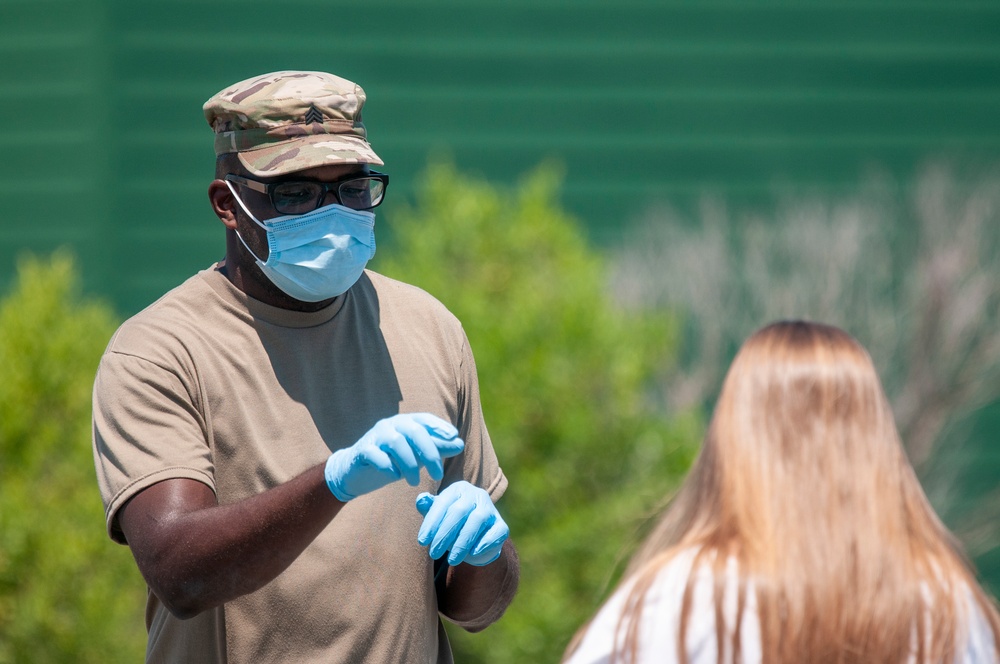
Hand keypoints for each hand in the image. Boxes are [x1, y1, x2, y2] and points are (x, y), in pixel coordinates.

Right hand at [324, 413, 464, 501]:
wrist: (356, 473)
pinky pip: (376, 455)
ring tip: (415, 482)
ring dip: (409, 464)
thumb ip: (436, 448)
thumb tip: (459, 443)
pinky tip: (395, 477)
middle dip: (429, 452)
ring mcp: (375, 436)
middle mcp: (390, 425)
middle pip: (414, 431)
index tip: (454, 437)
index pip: (424, 419)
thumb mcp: (416, 456)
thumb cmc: (391, 462)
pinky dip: (388, 466)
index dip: (439, 427)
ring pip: (396, 442)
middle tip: (438, 474)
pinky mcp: (362, 450)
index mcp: (405, 423)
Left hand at [415, 481, 508, 565]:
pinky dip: (485, 542)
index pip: (443, 503)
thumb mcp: (437, 514)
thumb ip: (428, 507)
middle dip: (445, 534)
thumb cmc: (450, 523)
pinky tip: (473, 553)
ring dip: (462, 542)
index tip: (422, 541)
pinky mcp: (501, 525)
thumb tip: (421, 499)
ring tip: (451, 560)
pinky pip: (496, 532)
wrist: (474, 537)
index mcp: (458, 489)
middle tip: (433, 553)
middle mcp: (476, 494)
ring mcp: (491, 509)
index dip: (432, 523)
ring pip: (477, 521)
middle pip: (460, 511)